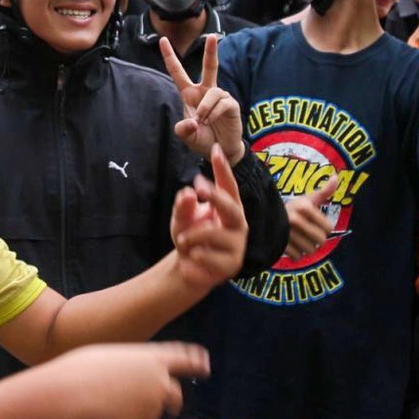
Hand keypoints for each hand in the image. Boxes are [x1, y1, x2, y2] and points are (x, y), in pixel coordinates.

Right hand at [54, 342, 209, 418]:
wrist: (72, 394)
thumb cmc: (84, 370)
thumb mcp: (113, 358)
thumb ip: (135, 369)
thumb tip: (137, 383)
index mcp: (154, 359)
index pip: (185, 358)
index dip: (196, 361)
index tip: (204, 364)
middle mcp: (160, 382)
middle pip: (175, 395)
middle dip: (170, 400)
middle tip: (159, 404)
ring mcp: (153, 407)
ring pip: (150, 413)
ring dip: (136, 411)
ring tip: (105, 403)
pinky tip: (103, 418)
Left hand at [161, 35, 243, 161]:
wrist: (220, 151)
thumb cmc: (202, 139)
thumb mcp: (187, 136)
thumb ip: (183, 129)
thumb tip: (194, 121)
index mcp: (190, 95)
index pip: (178, 73)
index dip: (170, 56)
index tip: (162, 40)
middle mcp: (205, 92)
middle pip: (210, 67)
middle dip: (211, 51)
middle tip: (212, 35)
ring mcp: (220, 97)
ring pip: (213, 92)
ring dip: (205, 108)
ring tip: (203, 121)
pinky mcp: (231, 105)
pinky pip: (222, 103)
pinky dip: (214, 113)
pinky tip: (210, 121)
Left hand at [170, 146, 247, 289]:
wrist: (188, 269)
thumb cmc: (189, 238)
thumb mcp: (181, 219)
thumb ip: (183, 206)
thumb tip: (188, 194)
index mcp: (229, 208)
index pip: (228, 186)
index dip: (223, 169)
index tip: (216, 149)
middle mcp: (237, 224)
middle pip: (232, 207)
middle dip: (216, 197)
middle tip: (198, 189)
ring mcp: (237, 246)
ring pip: (216, 235)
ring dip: (194, 235)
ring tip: (181, 240)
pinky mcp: (231, 266)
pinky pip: (210, 259)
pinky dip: (193, 259)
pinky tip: (186, 263)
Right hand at [283, 173, 340, 258]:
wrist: (264, 217)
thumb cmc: (292, 210)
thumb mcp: (306, 199)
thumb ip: (324, 192)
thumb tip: (337, 177)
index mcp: (304, 207)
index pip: (329, 228)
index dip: (324, 228)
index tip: (315, 224)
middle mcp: (295, 219)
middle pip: (321, 241)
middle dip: (315, 240)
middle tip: (307, 234)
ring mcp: (286, 232)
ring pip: (310, 250)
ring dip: (305, 248)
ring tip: (297, 238)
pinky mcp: (279, 244)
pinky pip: (297, 257)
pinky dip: (295, 254)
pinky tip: (290, 245)